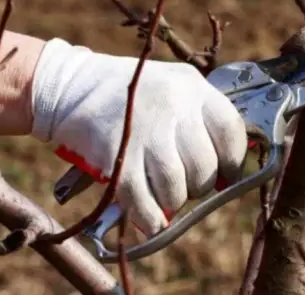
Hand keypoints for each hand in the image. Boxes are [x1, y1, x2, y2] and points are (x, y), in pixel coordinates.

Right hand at [30, 38, 247, 234]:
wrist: (72, 85)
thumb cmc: (130, 95)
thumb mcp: (172, 87)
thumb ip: (200, 120)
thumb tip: (225, 173)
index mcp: (191, 86)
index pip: (230, 130)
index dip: (233, 161)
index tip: (225, 174)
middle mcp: (172, 104)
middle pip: (204, 165)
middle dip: (198, 185)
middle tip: (185, 184)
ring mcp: (144, 129)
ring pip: (176, 186)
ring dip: (173, 201)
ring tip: (165, 196)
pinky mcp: (116, 155)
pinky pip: (142, 199)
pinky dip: (150, 218)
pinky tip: (152, 220)